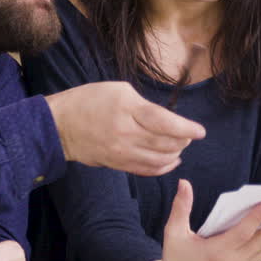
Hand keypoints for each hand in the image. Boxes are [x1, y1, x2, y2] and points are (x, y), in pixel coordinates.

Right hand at [45, 81, 205, 175]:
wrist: (60, 125)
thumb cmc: (89, 101)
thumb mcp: (118, 90)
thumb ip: (144, 105)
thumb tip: (165, 121)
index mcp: (127, 110)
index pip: (165, 122)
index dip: (186, 128)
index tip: (200, 131)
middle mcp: (126, 133)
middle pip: (166, 143)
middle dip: (183, 141)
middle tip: (189, 136)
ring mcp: (121, 152)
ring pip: (159, 159)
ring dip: (175, 154)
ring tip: (180, 147)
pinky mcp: (117, 164)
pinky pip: (146, 170)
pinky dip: (162, 168)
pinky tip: (170, 161)